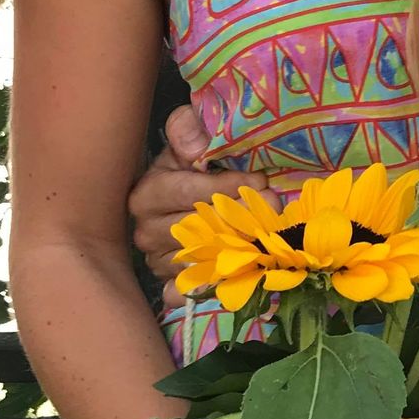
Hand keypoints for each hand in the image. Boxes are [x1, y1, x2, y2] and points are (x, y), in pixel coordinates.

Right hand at [128, 102, 270, 302]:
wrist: (192, 191)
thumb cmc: (195, 161)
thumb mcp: (189, 134)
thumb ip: (186, 128)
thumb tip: (194, 148)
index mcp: (146, 194)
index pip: (186, 193)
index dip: (225, 186)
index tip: (259, 181)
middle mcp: (146, 232)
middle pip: (196, 228)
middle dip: (240, 214)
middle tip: (273, 203)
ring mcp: (159, 261)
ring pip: (202, 257)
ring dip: (239, 244)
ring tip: (269, 228)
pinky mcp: (174, 284)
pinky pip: (192, 290)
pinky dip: (216, 284)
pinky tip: (240, 273)